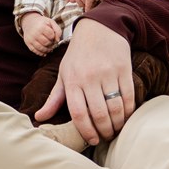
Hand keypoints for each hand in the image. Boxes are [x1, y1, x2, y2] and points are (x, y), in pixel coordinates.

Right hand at [19, 13, 60, 54]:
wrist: (29, 22)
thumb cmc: (42, 23)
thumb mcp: (51, 22)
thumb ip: (57, 30)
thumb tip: (57, 40)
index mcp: (41, 26)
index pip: (51, 36)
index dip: (54, 37)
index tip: (53, 36)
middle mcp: (35, 33)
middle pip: (46, 43)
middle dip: (51, 44)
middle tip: (51, 43)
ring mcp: (31, 39)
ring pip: (41, 48)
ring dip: (47, 50)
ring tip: (49, 48)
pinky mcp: (28, 43)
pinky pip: (35, 51)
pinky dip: (41, 53)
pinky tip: (44, 52)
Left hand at [31, 18, 134, 145]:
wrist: (99, 28)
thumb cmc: (78, 55)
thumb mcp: (63, 73)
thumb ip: (54, 98)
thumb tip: (39, 118)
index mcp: (72, 81)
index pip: (79, 113)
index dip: (87, 131)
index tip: (93, 140)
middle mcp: (90, 77)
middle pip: (100, 114)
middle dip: (105, 131)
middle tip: (107, 137)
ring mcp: (108, 73)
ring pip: (116, 108)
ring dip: (118, 124)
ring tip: (116, 129)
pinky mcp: (124, 69)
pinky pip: (129, 97)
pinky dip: (129, 111)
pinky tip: (126, 117)